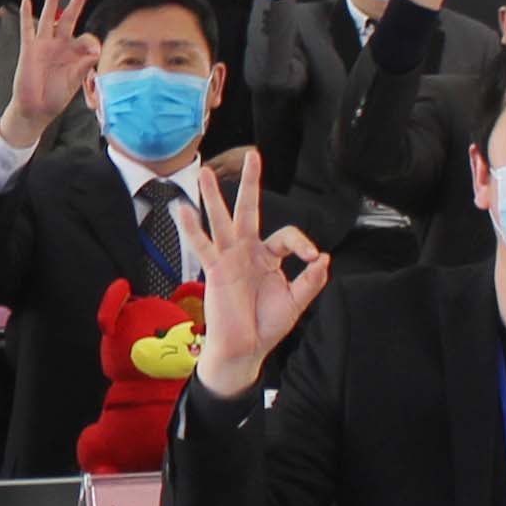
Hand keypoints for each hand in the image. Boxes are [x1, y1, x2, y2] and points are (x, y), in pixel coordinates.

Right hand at [0, 0, 100, 151]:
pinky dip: (26, 15)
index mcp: (74, 55)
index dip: (91, 42)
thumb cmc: (55, 98)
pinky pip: (27, 28)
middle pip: (68, 19)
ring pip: (48, 18)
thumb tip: (96, 53)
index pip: (85, 38)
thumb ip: (85, 66)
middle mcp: (60, 46)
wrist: (35, 109)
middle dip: (75, 4)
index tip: (94, 51)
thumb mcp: (75, 82)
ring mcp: (44, 45)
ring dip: (52, 2)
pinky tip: (27, 2)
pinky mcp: (29, 49)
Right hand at [185, 151, 333, 400]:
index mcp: (268, 257)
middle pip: (249, 210)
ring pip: (222, 220)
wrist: (245, 349)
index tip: (312, 258)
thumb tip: (324, 258)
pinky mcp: (216, 270)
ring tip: (204, 172)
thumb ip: (310, 281)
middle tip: (253, 156)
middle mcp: (247, 251)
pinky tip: (182, 210)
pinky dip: (192, 228)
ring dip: (213, 196)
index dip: (302, 242)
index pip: (286, 235)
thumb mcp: (296, 302)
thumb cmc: (266, 325)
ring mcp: (230, 258)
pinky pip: (203, 246)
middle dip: (251, 184)